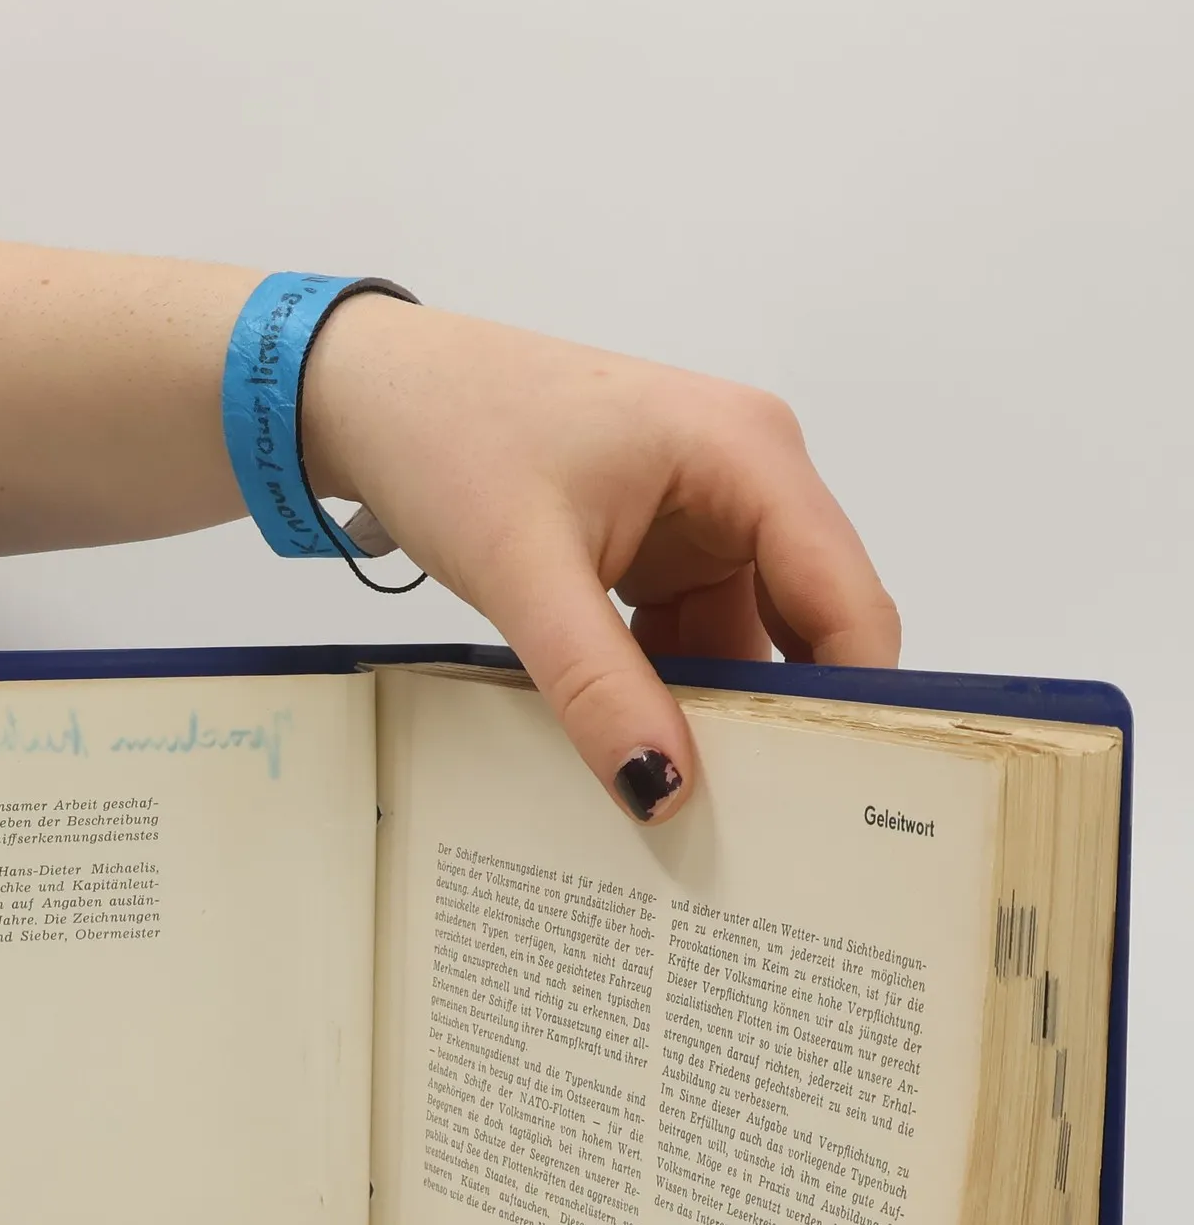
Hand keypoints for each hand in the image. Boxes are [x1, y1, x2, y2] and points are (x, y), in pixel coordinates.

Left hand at [304, 298, 901, 820]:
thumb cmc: (447, 435)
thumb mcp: (525, 571)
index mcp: (748, 454)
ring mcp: (700, 512)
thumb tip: (663, 790)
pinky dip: (665, 688)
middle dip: (785, 719)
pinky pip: (688, 632)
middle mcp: (745, 477)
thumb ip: (598, 685)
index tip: (833, 806)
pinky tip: (637, 748)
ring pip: (741, 640)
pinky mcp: (655, 542)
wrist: (368, 392)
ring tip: (691, 806)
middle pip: (805, 624)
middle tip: (763, 831)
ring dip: (714, 712)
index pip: (846, 601)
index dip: (855, 703)